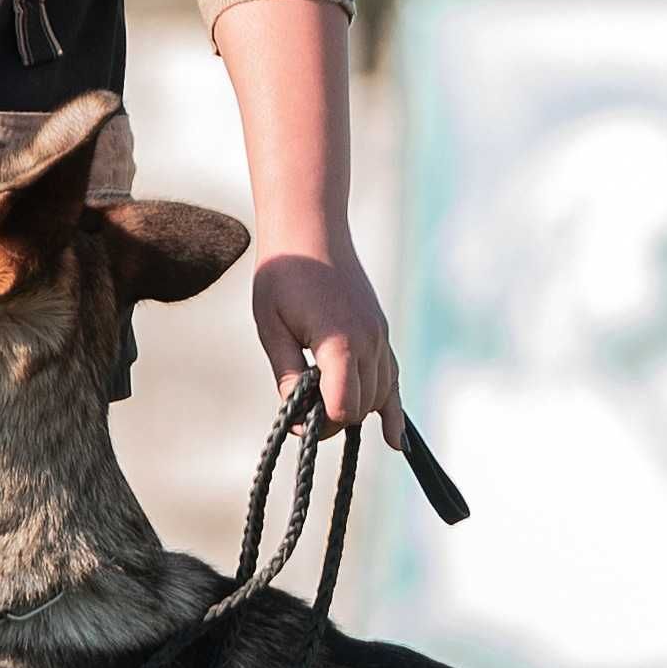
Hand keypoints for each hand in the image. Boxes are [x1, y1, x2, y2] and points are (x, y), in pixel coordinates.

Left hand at [252, 229, 400, 446]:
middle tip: (301, 410)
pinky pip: (393, 378)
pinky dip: (392, 408)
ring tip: (323, 406)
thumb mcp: (271, 327)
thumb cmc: (284, 273)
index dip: (317, 424)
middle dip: (333, 418)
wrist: (309, 227)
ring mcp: (380, 335)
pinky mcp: (381, 331)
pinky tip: (394, 440)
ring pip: (379, 396)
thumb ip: (286, 375)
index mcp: (339, 343)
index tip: (294, 417)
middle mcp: (369, 341)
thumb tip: (297, 416)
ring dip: (354, 409)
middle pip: (361, 407)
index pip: (341, 409)